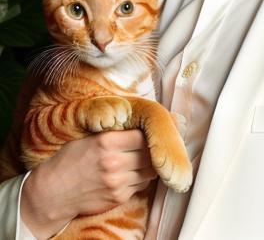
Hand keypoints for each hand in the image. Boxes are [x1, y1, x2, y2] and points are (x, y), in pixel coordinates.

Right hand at [21, 130, 155, 239]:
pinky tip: (131, 173)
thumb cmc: (69, 159)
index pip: (142, 136)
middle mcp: (114, 162)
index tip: (148, 132)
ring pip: (149, 171)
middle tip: (150, 145)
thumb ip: (113, 132)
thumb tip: (137, 124)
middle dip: (151, 149)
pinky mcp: (118, 197)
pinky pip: (141, 185)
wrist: (54, 192)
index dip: (147, 134)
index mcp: (106, 142)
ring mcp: (117, 182)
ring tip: (141, 159)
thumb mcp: (88, 137)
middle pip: (149, 154)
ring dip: (148, 165)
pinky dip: (140, 178)